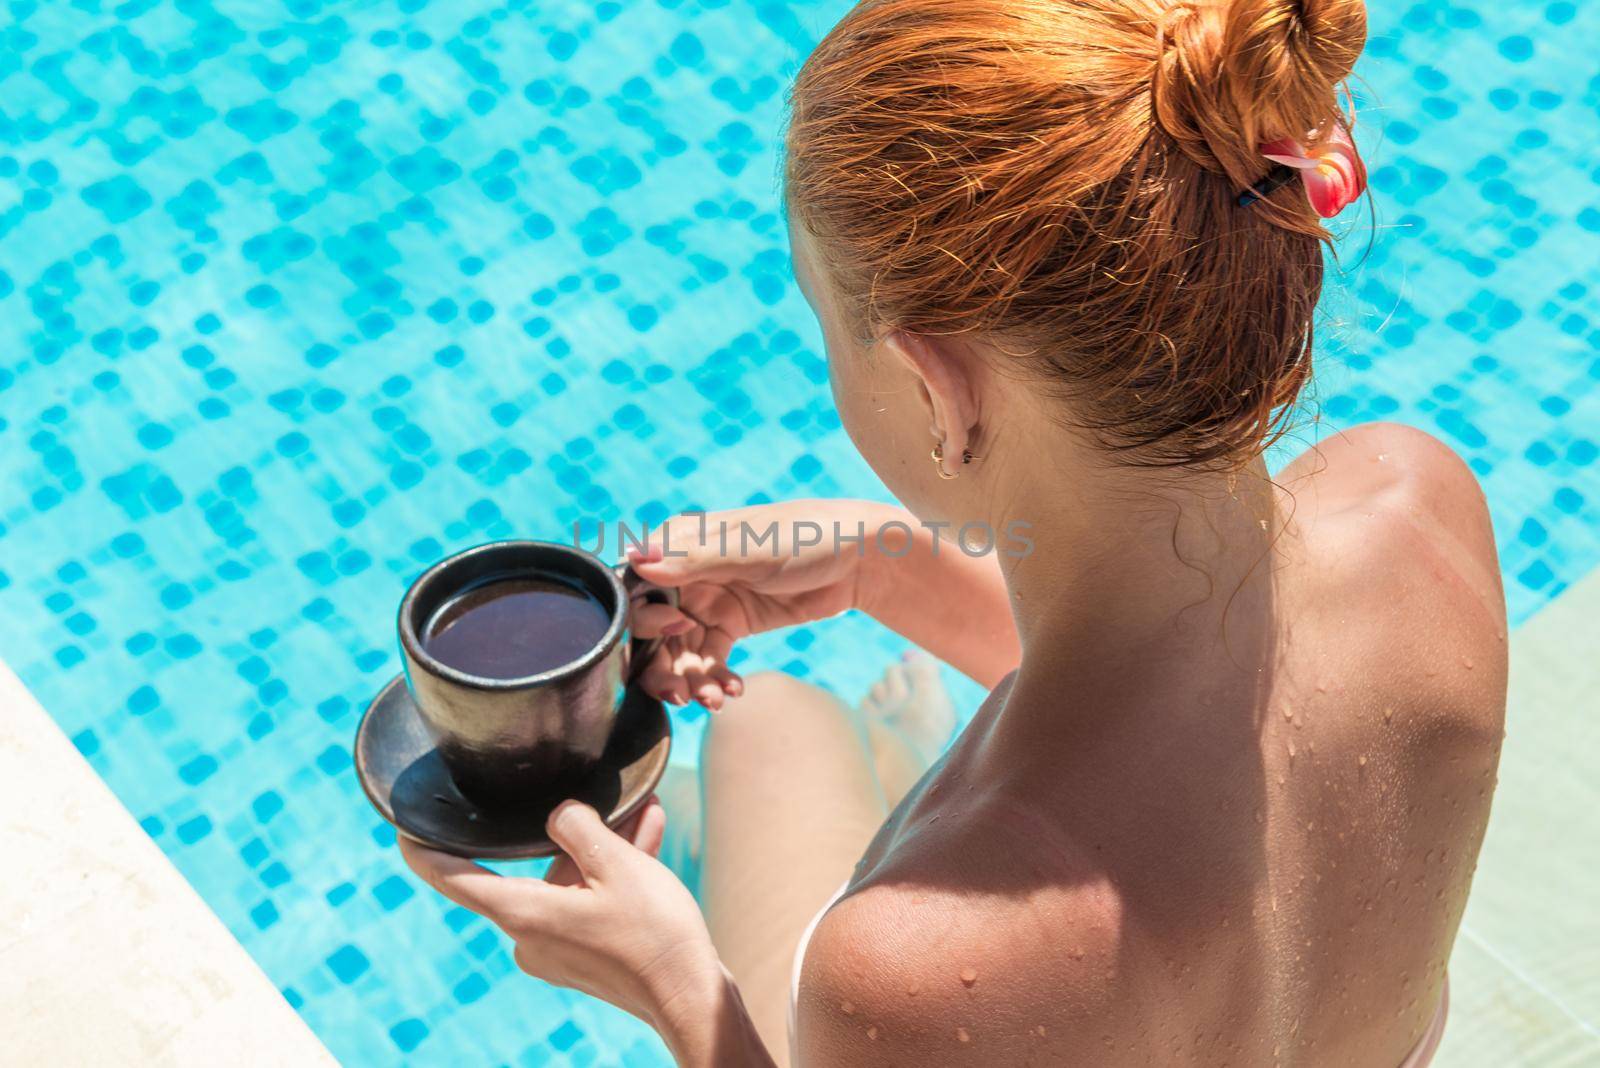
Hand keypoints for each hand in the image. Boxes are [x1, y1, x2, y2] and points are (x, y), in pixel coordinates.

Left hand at [399, 799, 722, 1030]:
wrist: (691, 997)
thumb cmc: (653, 933)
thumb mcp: (617, 863)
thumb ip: (578, 826)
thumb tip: (559, 815)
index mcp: (524, 914)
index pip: (453, 878)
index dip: (424, 849)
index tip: (406, 827)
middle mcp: (529, 937)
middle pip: (534, 870)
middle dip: (574, 834)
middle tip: (612, 801)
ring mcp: (555, 951)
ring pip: (570, 882)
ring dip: (605, 851)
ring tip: (645, 814)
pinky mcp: (581, 958)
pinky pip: (587, 902)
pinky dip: (613, 876)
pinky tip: (647, 838)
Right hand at [628, 501, 889, 707]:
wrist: (861, 559)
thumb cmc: (806, 536)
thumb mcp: (750, 549)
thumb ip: (694, 560)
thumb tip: (636, 559)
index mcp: (683, 544)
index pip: (640, 586)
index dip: (642, 620)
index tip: (672, 637)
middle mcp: (688, 574)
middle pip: (655, 627)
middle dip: (663, 664)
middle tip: (680, 694)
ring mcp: (710, 601)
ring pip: (682, 650)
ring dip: (690, 678)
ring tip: (711, 700)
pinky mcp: (734, 624)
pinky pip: (711, 658)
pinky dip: (716, 677)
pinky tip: (731, 692)